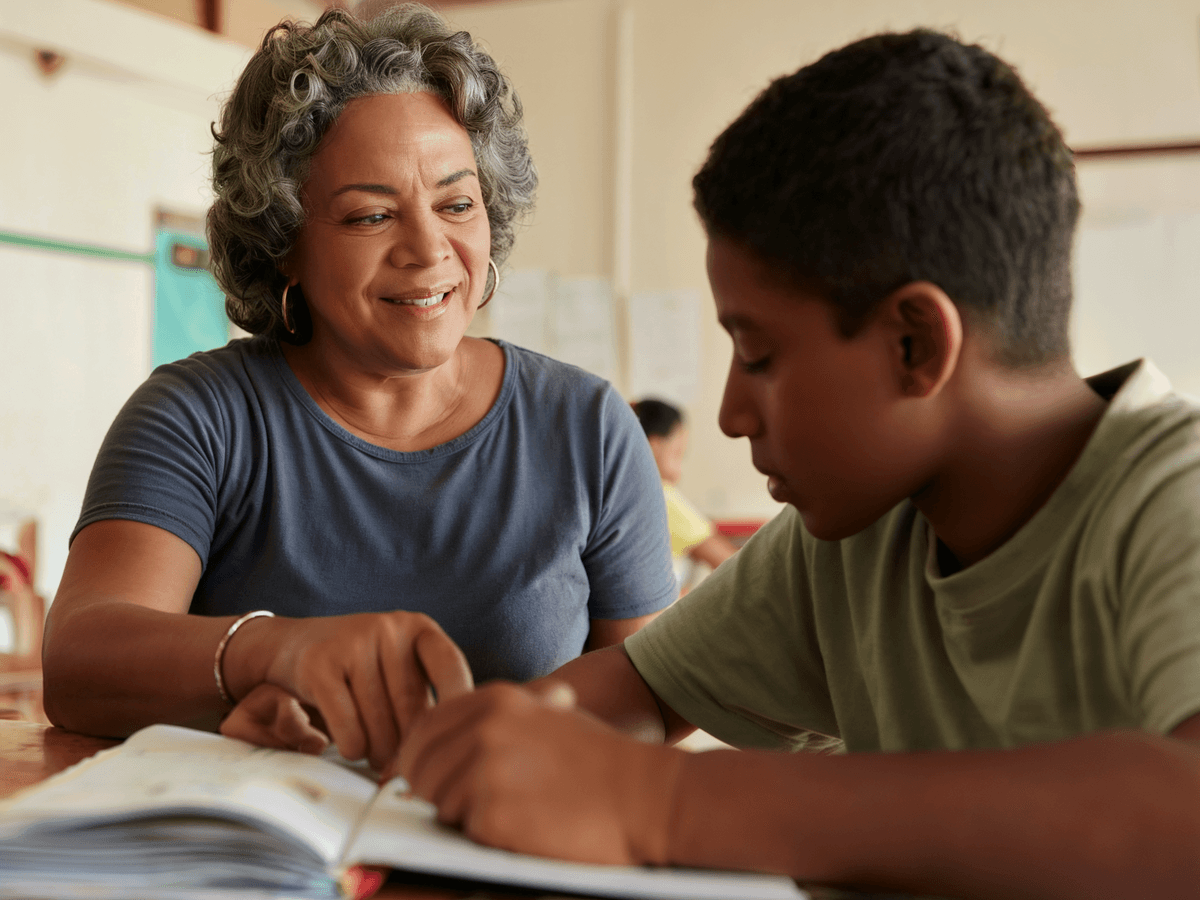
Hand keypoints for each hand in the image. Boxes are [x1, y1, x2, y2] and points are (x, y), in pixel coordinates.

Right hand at [227, 611, 473, 770]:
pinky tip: (351, 746)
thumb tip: (441, 757)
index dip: (460, 705)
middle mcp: (388, 628)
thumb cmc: (359, 669)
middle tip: (397, 761)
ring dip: (378, 753)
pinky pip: (349, 729)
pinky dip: (352, 748)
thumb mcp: (397, 671)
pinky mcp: (319, 665)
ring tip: (373, 750)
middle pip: (412, 711)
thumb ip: (422, 703)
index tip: (467, 737)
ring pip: (380, 726)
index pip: (450, 667)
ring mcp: (353, 643)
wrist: (291, 645)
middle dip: (407, 747)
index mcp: (418, 628)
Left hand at [397, 681, 682, 865]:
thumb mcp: (547, 716)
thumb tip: (442, 746)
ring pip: (438, 805)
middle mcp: (484, 728)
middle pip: (420, 770)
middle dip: (435, 793)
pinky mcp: (492, 813)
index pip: (424, 729)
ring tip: (512, 812)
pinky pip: (465, 834)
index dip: (418, 759)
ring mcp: (486, 770)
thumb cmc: (601, 763)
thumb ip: (495, 722)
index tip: (423, 778)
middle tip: (468, 806)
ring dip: (464, 817)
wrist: (645, 796)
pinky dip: (487, 839)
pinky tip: (524, 827)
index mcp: (495, 700)